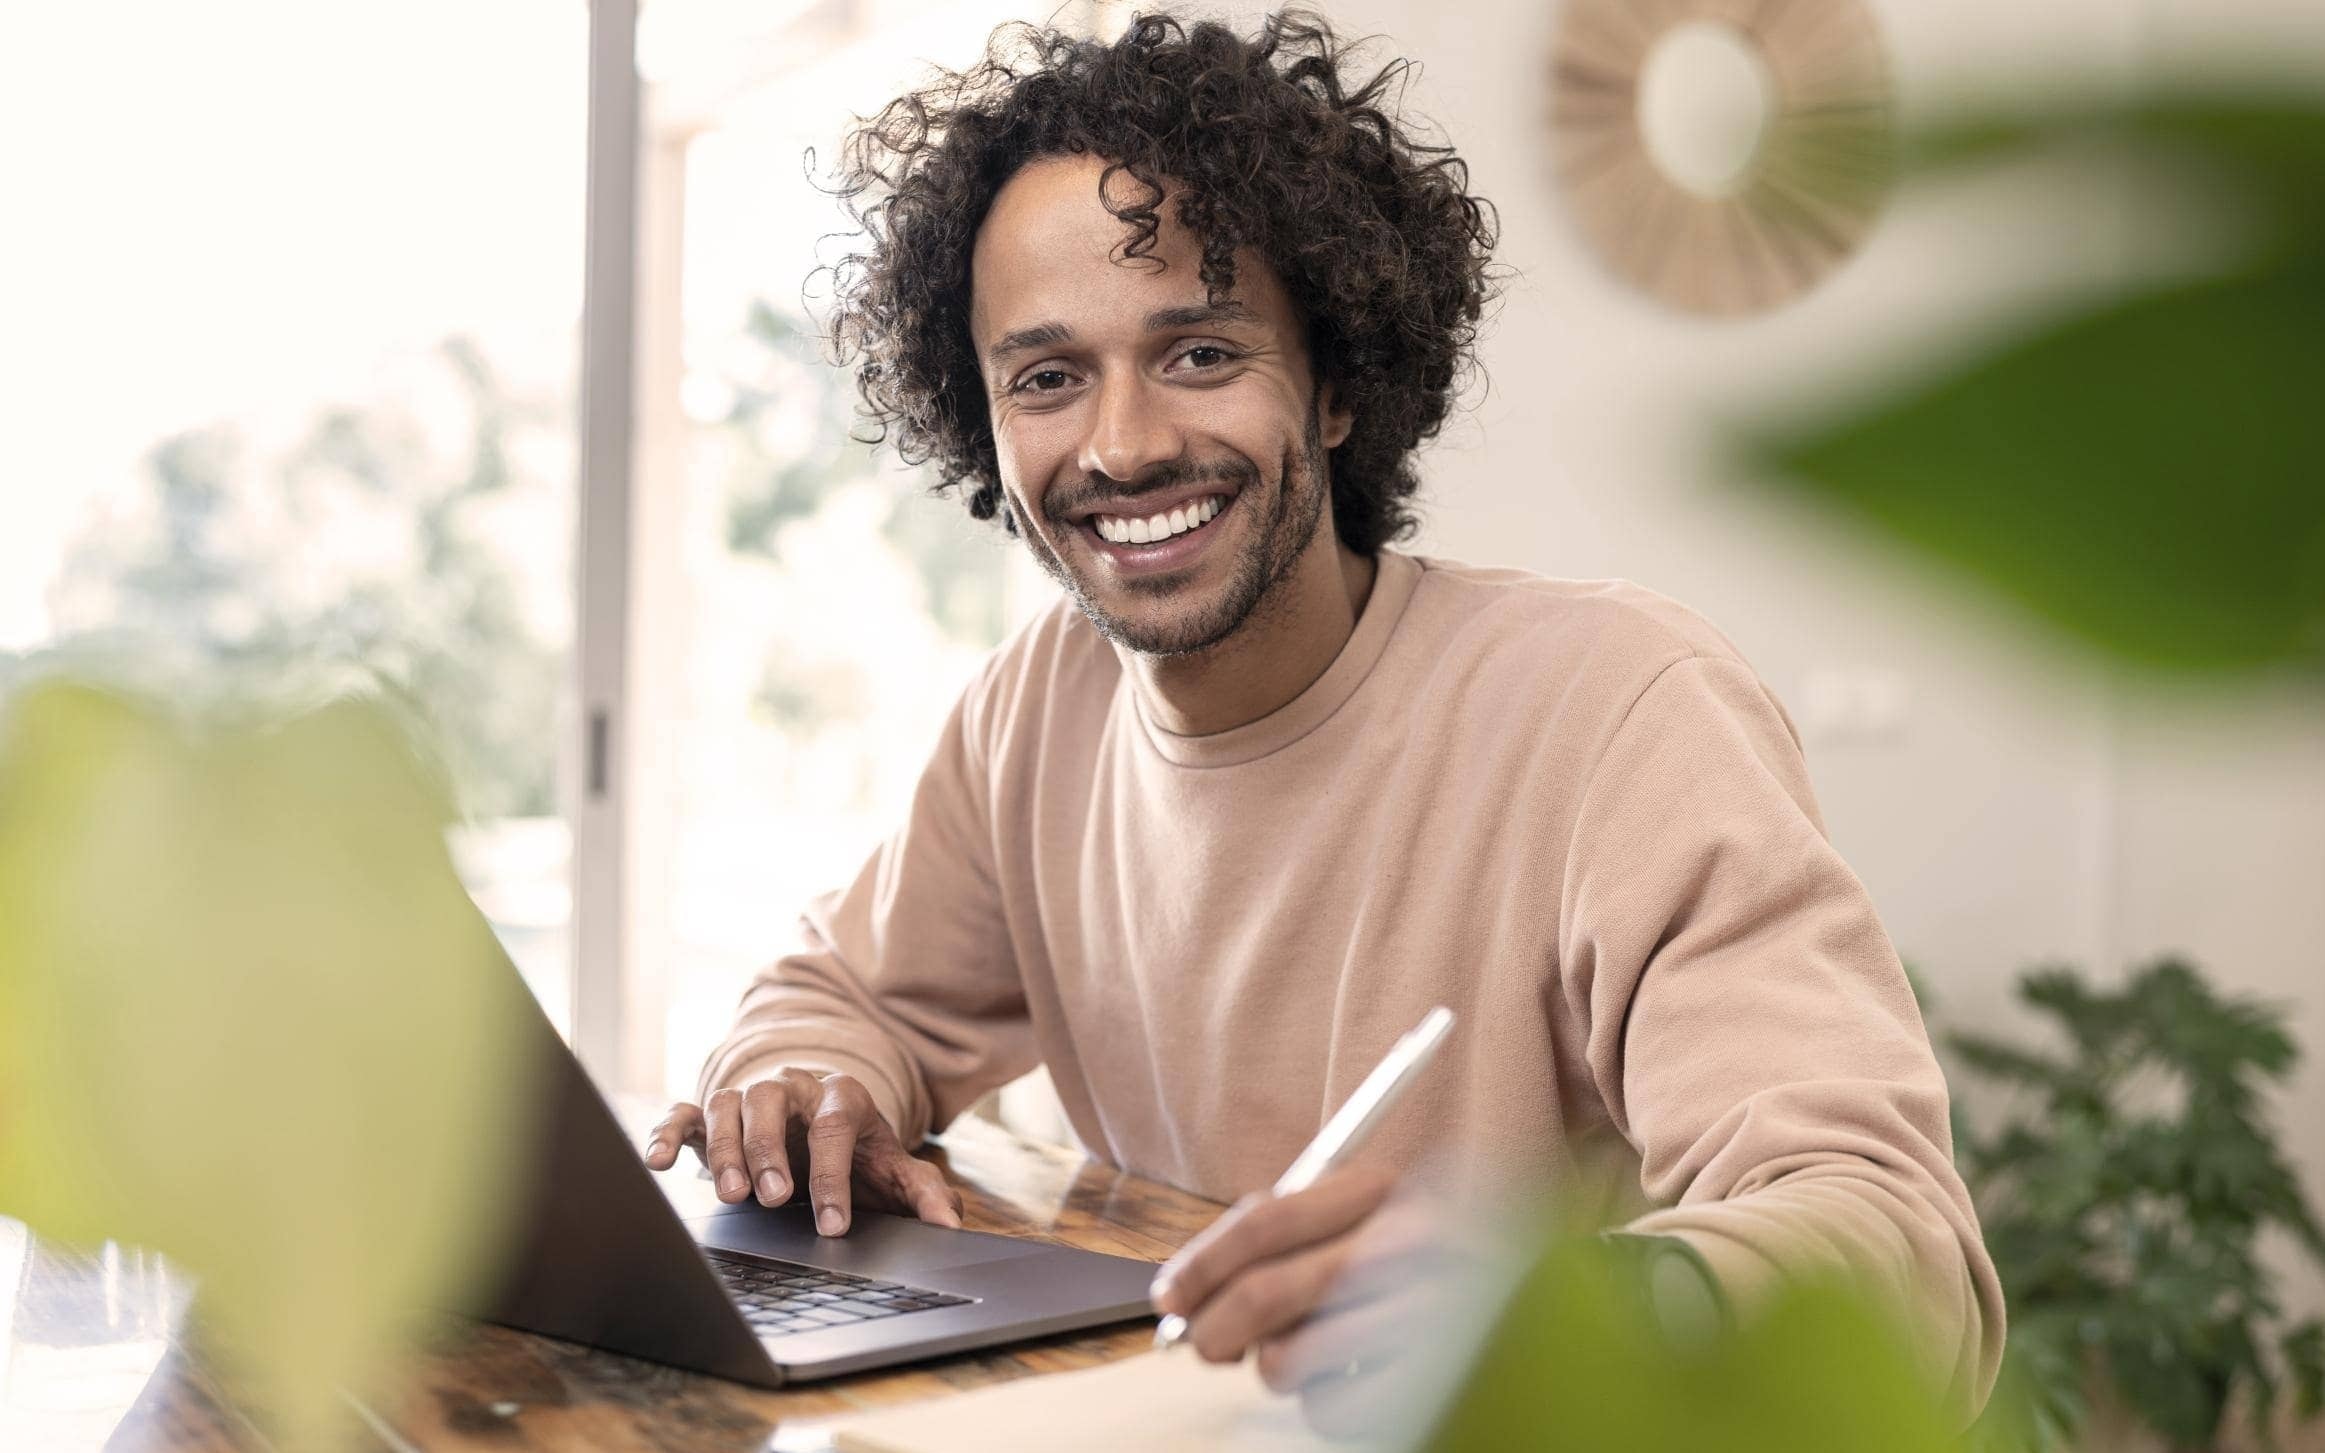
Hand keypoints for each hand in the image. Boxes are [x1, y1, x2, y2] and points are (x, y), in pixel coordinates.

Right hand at [642, 1068, 962, 1236]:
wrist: (818, 1124)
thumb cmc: (857, 1152)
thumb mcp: (894, 1170)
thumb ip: (925, 1192)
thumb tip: (951, 1225)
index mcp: (840, 1097)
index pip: (834, 1126)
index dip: (833, 1176)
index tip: (833, 1225)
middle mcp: (791, 1088)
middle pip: (772, 1101)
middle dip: (770, 1150)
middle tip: (771, 1199)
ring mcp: (748, 1097)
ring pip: (728, 1104)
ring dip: (726, 1147)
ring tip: (732, 1195)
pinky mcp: (711, 1113)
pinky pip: (684, 1113)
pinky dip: (668, 1132)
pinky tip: (658, 1161)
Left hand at [1150, 1166, 1475, 1440]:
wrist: (1550, 1310)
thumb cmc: (1437, 1266)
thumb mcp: (1378, 1222)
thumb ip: (1295, 1242)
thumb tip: (1192, 1295)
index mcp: (1386, 1191)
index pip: (1267, 1218)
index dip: (1202, 1261)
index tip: (1169, 1296)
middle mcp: (1410, 1246)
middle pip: (1267, 1291)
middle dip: (1214, 1328)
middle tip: (1206, 1345)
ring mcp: (1429, 1315)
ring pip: (1289, 1360)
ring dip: (1277, 1369)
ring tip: (1312, 1356)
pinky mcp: (1438, 1381)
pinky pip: (1331, 1411)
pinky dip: (1323, 1406)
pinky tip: (1353, 1381)